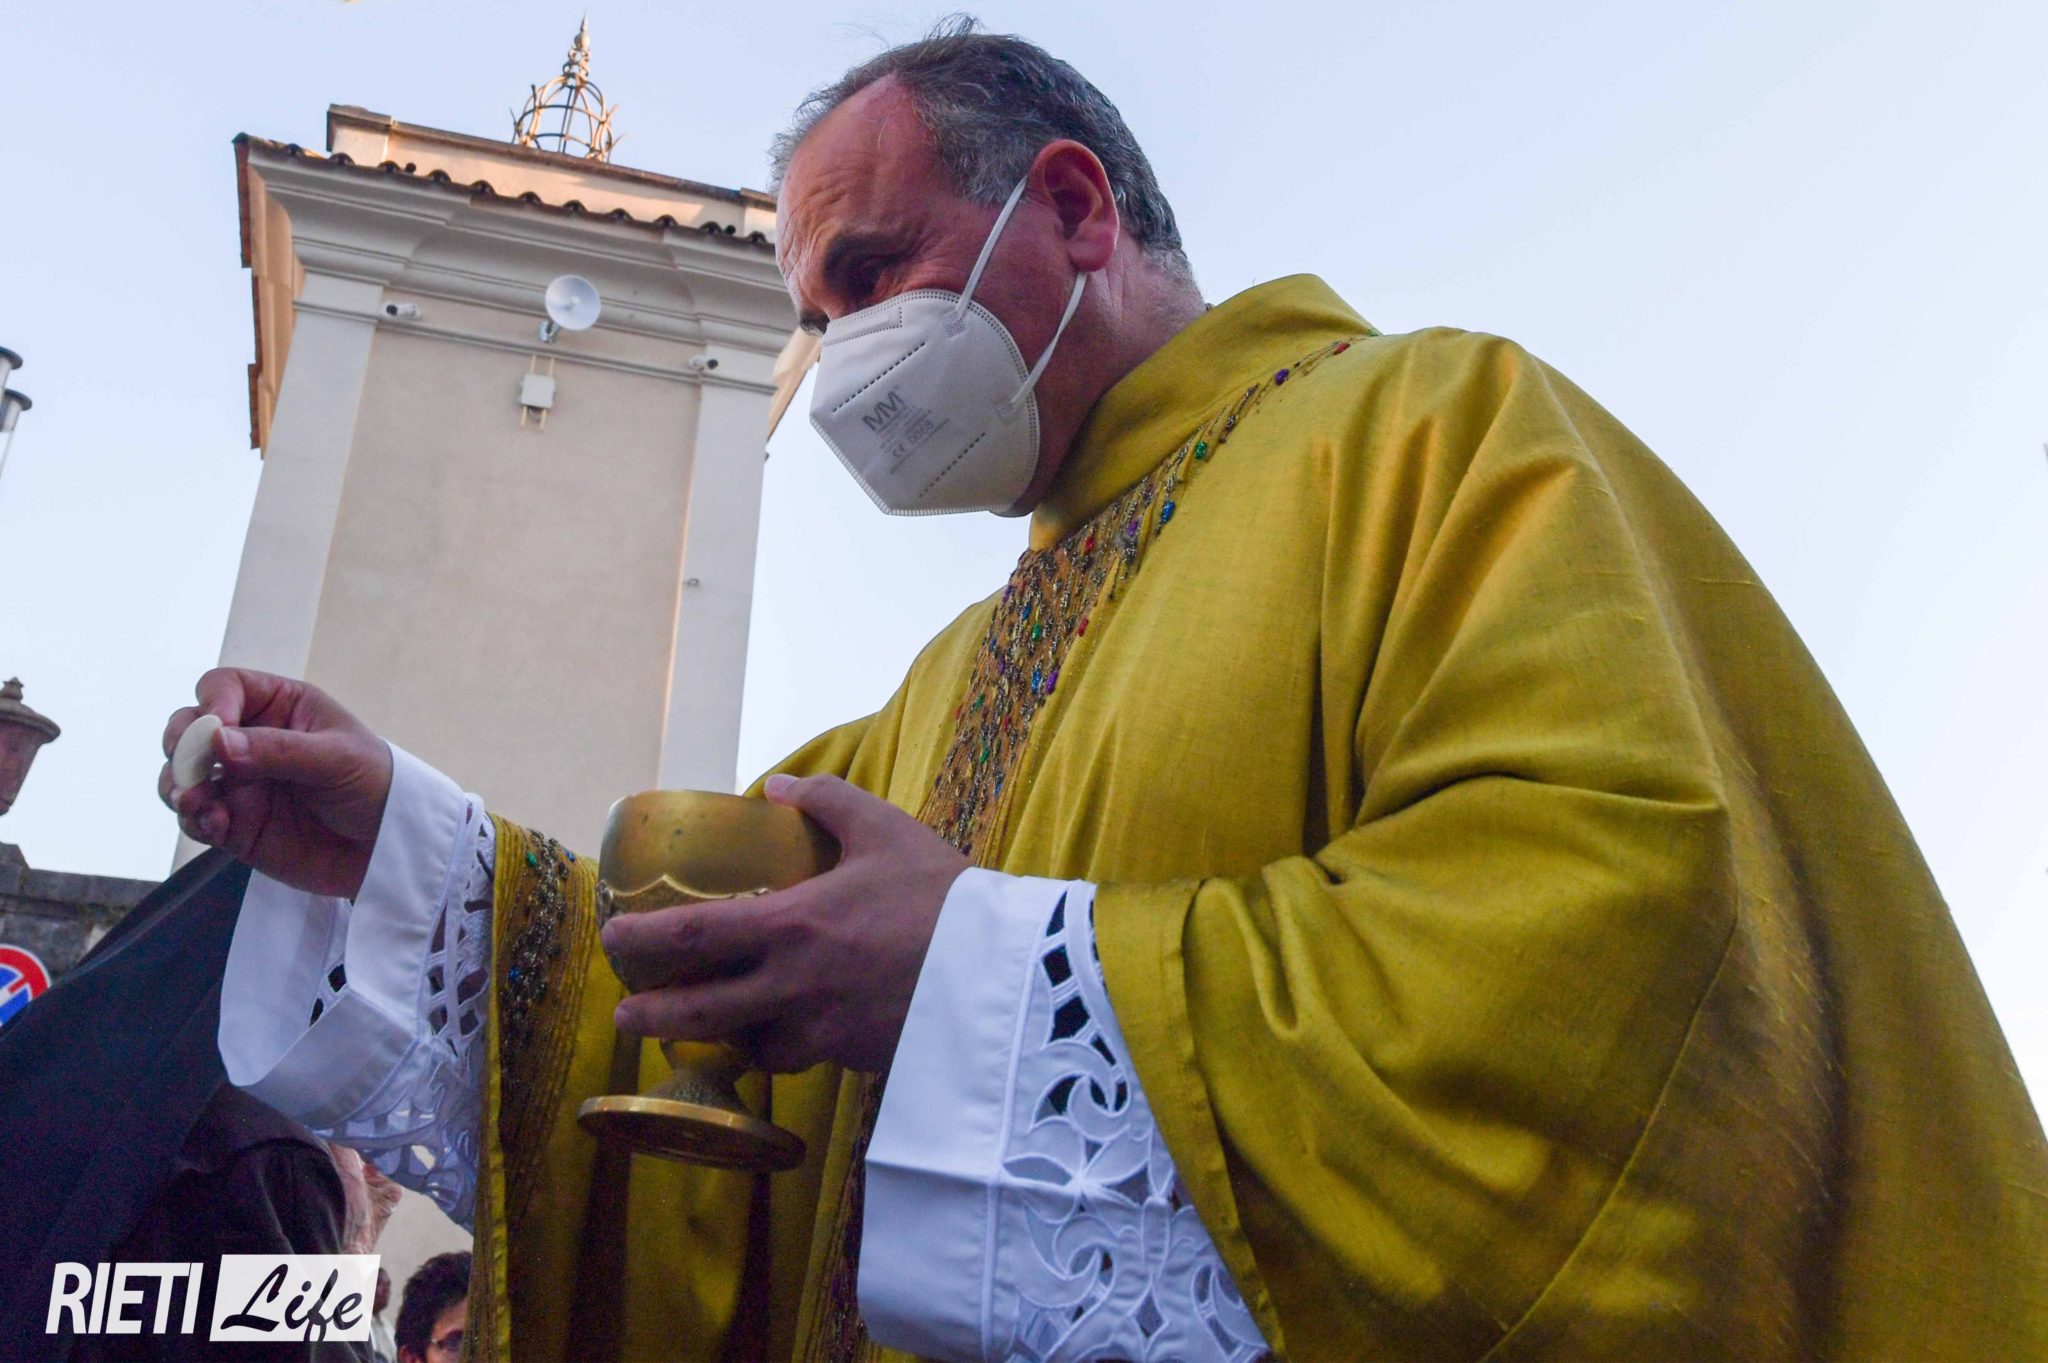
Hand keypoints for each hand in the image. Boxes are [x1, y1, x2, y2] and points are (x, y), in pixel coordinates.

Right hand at [159, 669, 392, 897]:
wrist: (390, 849)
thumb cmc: (376, 787)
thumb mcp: (336, 759)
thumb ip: (277, 750)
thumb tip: (216, 742)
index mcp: (281, 707)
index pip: (224, 688)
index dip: (213, 704)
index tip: (217, 730)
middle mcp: (251, 740)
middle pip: (189, 727)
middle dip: (181, 744)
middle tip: (191, 767)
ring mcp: (239, 783)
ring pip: (182, 774)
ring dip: (177, 784)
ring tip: (193, 800)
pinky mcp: (235, 824)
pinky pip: (196, 817)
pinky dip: (193, 819)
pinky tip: (212, 824)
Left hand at [600, 774, 971, 1073]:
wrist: (1007, 973)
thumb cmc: (945, 895)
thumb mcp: (886, 830)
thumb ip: (827, 802)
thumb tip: (776, 788)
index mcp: (791, 927)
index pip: (690, 938)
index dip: (640, 942)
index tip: (612, 941)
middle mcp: (793, 988)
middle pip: (699, 1013)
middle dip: (653, 1017)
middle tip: (626, 1014)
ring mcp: (824, 1032)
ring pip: (752, 1047)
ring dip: (723, 1041)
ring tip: (709, 1033)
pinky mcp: (856, 1059)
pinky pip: (805, 1060)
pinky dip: (785, 1050)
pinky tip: (787, 1040)